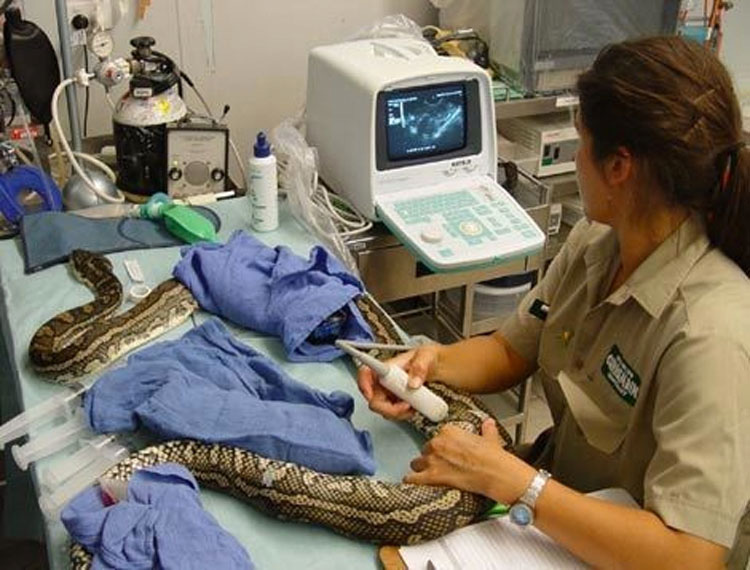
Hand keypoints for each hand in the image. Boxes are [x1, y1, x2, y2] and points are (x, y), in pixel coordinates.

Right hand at [356, 344, 440, 420]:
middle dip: (388, 408)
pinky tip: (414, 408)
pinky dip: (403, 414)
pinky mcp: (396, 401)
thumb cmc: (428, 357)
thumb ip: (420, 368)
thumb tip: (412, 384)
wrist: (437, 366)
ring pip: (383, 410)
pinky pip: (393, 413)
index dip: (363, 385)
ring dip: (398, 412)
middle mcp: (384, 380)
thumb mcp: (427, 357)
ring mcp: (389, 392)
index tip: (371, 395)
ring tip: (413, 405)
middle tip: (405, 406)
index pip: (366, 373)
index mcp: (387, 367)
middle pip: (373, 399)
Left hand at [404, 418, 535, 502]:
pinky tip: (415, 483)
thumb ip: (486, 429)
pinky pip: (413, 478)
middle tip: (442, 465)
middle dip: (432, 457)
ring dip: (422, 468)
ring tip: (429, 475)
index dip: (442, 447)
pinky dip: (413, 481)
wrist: (496, 473)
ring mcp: (433, 460)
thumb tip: (488, 424)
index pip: (437, 436)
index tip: (447, 452)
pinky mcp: (432, 476)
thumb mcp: (490, 438)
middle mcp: (438, 443)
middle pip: (426, 450)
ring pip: (417, 463)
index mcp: (449, 431)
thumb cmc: (493, 458)